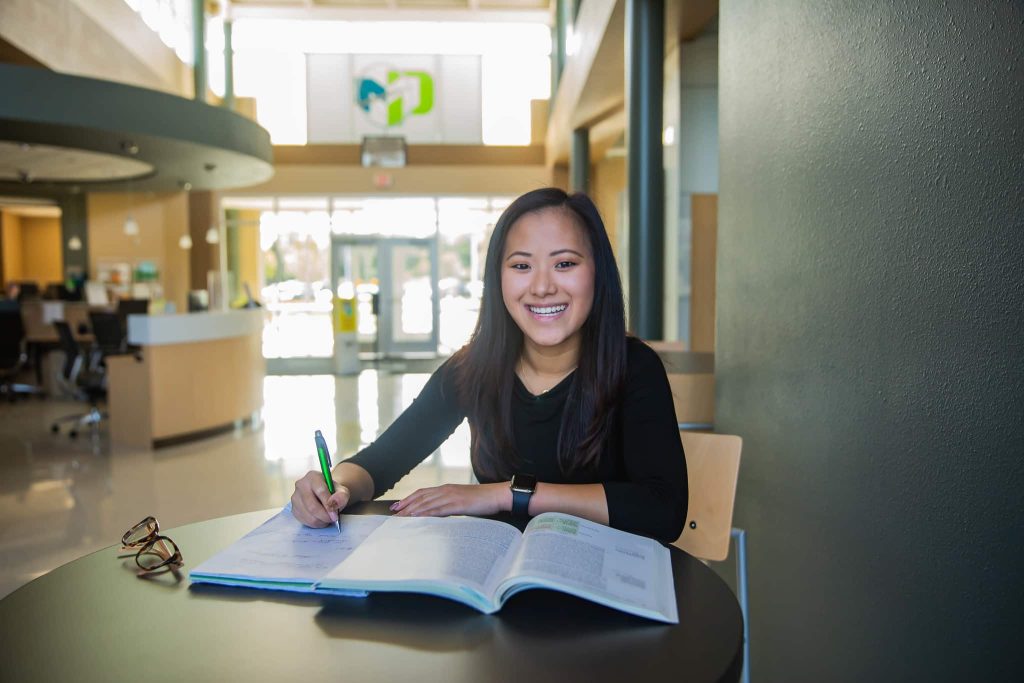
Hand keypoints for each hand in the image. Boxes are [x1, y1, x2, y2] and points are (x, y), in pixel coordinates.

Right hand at [291, 470, 350, 527]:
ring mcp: (295, 497)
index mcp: (313, 476)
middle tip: (333, 519)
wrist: (325, 495)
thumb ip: (341, 495)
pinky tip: (321, 519)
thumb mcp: (342, 491)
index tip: (335, 514)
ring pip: (308, 516)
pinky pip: (305, 521)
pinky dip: (315, 523)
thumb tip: (334, 502)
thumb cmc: (333, 492)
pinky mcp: (293, 509)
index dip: (328, 504)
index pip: (320, 491)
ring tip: (328, 518)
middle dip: (325, 516)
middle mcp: (301, 485)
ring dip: (321, 521)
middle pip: (312, 506)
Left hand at [391, 483, 508, 517]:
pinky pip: (438, 509)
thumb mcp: (462, 500)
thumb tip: (438, 512)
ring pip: (426, 503)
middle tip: (393, 514)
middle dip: (405, 506)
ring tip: (400, 518)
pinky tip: (418, 518)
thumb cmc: (482, 500)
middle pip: (420, 498)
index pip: (422, 493)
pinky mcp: (457, 504)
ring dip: (411, 511)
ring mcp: (451, 496)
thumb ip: (449, 504)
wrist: (497, 495)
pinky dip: (425, 513)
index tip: (397, 506)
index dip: (408, 499)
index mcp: (446, 488)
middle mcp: (446, 490)